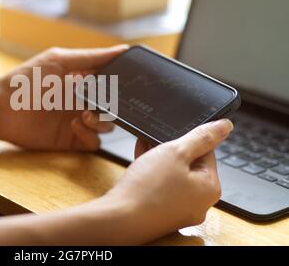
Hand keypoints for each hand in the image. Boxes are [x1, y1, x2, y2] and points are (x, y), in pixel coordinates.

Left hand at [0, 45, 128, 149]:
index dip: (120, 85)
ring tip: (84, 114)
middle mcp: (82, 101)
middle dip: (112, 106)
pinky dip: (90, 134)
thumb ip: (91, 57)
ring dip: (101, 121)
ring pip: (106, 126)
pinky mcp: (71, 140)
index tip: (125, 85)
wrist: (2, 108)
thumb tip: (122, 49)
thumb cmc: (27, 80)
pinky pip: (93, 143)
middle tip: (101, 102)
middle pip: (112, 107)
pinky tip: (75, 124)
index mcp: (82, 80)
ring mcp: (78, 121)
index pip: (110, 83)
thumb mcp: (59, 61)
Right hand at [97, 119, 232, 243]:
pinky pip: (161, 190)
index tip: (172, 133)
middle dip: (170, 151)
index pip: (207, 154)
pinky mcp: (161, 215)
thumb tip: (224, 126)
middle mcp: (198, 204)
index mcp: (210, 188)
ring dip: (159, 162)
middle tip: (155, 141)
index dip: (188, 140)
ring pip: (173, 178)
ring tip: (144, 149)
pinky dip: (152, 176)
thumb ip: (201, 137)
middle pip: (189, 167)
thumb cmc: (147, 188)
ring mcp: (179, 212)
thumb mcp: (175, 152)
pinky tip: (140, 163)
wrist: (119, 218)